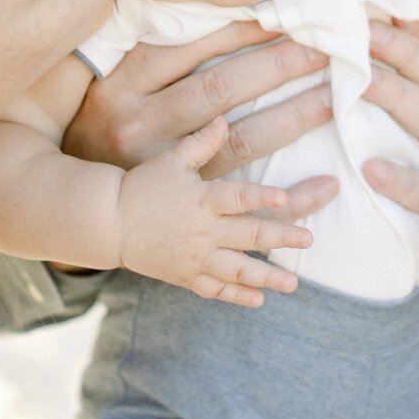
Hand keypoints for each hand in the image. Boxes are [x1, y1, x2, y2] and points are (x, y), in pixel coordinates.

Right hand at [68, 31, 335, 189]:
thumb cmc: (101, 126)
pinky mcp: (185, 204)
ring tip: (333, 95)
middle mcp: (139, 123)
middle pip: (221, 86)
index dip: (241, 28)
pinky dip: (289, 195)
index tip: (285, 13)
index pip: (188, 45)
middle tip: (325, 47)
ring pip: (241, 138)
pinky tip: (326, 185)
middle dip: (278, 64)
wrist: (78, 201)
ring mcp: (164, 167)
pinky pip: (246, 194)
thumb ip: (150, 50)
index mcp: (120, 84)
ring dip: (294, 116)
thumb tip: (214, 9)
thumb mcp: (108, 82)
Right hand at [116, 124, 313, 306]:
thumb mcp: (170, 160)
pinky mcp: (184, 276)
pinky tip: (260, 300)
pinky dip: (237, 296)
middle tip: (309, 239)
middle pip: (248, 236)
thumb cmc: (142, 185)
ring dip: (268, 277)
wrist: (109, 222)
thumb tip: (224, 118)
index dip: (260, 197)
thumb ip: (201, 142)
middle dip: (281, 238)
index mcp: (201, 200)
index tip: (283, 198)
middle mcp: (202, 231)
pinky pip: (215, 289)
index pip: (236, 197)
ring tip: (294, 283)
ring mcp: (194, 257)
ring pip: (238, 270)